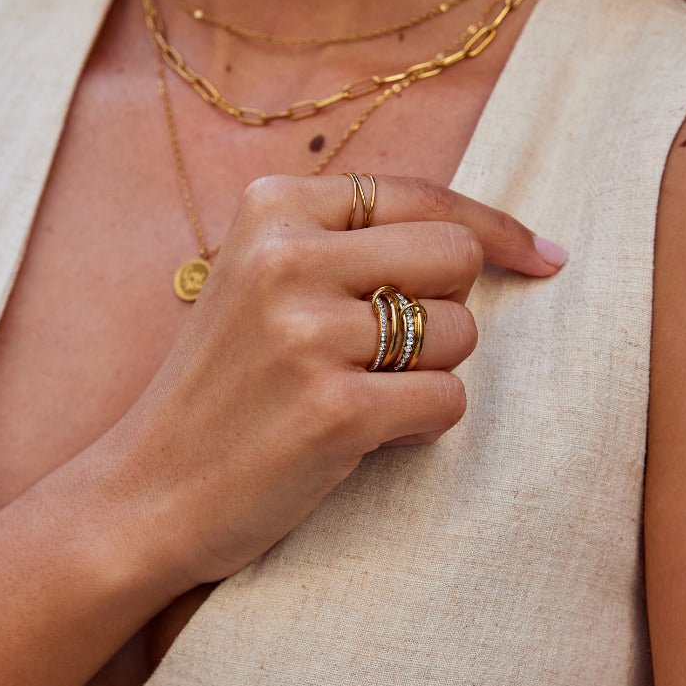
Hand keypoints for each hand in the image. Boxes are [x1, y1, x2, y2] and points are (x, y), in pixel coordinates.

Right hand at [115, 174, 566, 592]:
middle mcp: (288, 258)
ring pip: (459, 331)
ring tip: (362, 393)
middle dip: (446, 307)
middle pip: (455, 256)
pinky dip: (422, 424)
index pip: (421, 195)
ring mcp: (309, 334)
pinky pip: (447, 400)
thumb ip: (348, 242)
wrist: (145, 490)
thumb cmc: (223, 384)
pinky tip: (365, 435)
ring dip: (430, 371)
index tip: (540, 254)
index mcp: (272, 209)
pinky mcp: (334, 410)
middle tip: (393, 347)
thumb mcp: (260, 279)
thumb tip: (486, 235)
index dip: (492, 225)